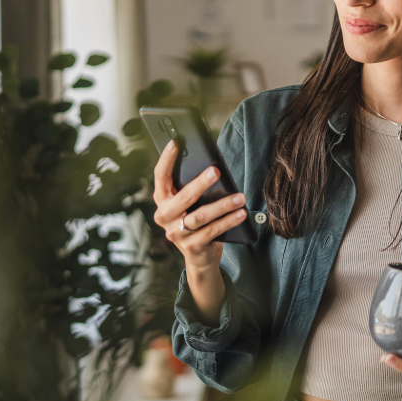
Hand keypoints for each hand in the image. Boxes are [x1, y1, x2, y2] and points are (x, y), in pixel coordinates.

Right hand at [152, 141, 246, 322]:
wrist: (200, 257)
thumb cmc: (197, 222)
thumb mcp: (192, 204)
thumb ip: (195, 189)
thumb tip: (214, 169)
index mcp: (162, 201)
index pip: (160, 177)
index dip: (166, 160)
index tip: (175, 143)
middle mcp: (165, 217)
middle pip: (183, 198)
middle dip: (200, 184)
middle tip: (215, 171)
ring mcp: (176, 233)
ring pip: (200, 216)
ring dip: (222, 205)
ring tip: (240, 197)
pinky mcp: (191, 246)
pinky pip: (212, 231)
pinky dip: (228, 222)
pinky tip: (240, 214)